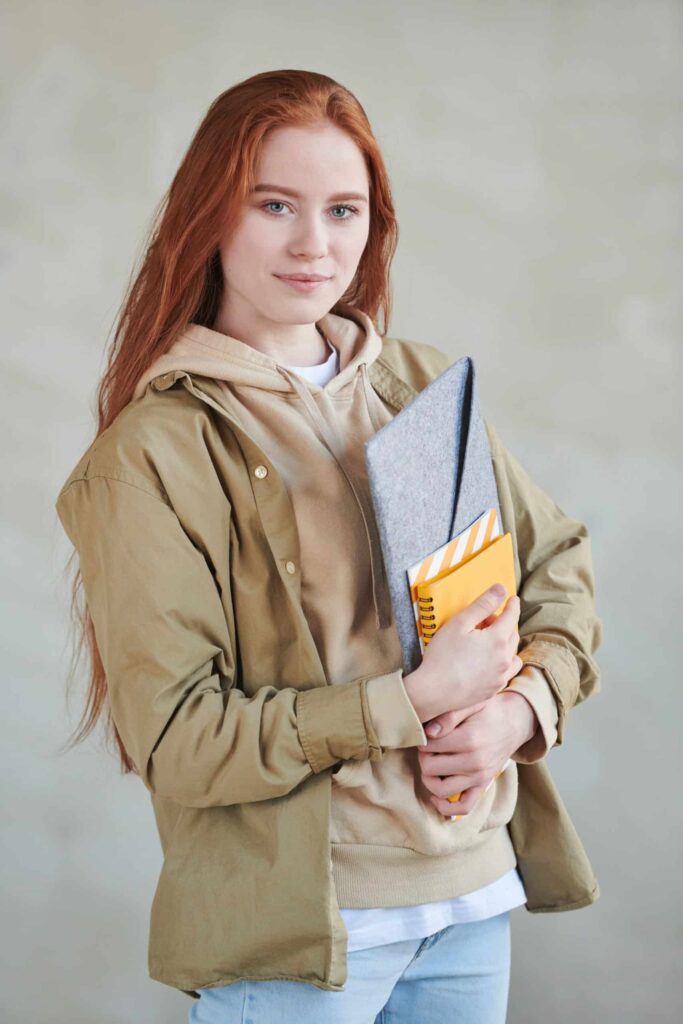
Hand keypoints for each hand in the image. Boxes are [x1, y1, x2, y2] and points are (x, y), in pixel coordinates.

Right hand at [403, 584, 522, 722]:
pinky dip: (502, 662)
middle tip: (483, 621)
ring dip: (505, 645)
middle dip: (502, 624)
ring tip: (486, 642)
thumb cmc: (443, 655)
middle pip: (512, 634)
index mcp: (498, 639)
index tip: (512, 599)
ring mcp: (501, 676)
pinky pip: (506, 671)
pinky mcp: (494, 689)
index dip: (512, 605)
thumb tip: (501, 588)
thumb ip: (482, 604)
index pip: (511, 616)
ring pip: (512, 655)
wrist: (433, 691)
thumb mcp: (460, 623)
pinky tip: (487, 661)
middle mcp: (505, 659)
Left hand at [416, 690, 537, 818]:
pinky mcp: (483, 786)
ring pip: (440, 790)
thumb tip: (429, 732)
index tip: (426, 732)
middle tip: (427, 746)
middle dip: (423, 756)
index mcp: (469, 739)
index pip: (429, 745)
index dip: (421, 738)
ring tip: (431, 763)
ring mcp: (479, 777)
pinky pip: (463, 807)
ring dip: (428, 778)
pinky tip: (436, 794)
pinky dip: (446, 807)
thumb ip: (449, 715)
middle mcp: (474, 762)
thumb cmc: (488, 710)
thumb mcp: (471, 703)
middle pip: (430, 768)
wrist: (515, 721)